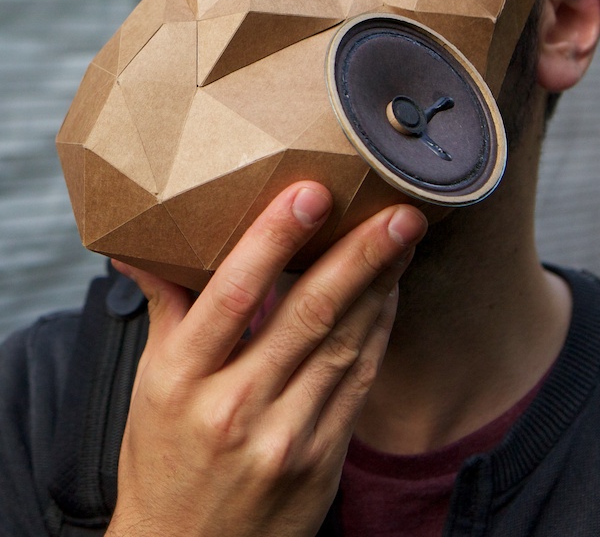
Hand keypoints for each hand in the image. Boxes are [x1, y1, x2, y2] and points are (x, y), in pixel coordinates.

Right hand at [107, 181, 426, 536]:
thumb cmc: (163, 460)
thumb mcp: (150, 382)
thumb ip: (164, 306)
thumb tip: (141, 243)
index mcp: (180, 379)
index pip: (232, 295)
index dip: (273, 240)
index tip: (311, 193)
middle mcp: (233, 407)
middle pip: (307, 314)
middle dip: (359, 255)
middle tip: (396, 209)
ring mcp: (284, 437)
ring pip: (345, 343)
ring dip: (381, 283)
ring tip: (404, 235)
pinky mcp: (322, 460)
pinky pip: (359, 381)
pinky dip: (378, 329)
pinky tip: (390, 290)